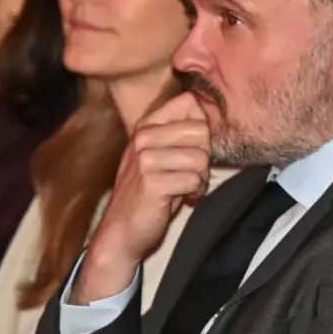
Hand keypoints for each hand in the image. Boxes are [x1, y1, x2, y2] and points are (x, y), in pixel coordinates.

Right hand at [72, 93, 209, 301]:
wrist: (122, 231)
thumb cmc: (148, 193)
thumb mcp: (160, 157)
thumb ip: (180, 136)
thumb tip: (210, 117)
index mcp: (146, 126)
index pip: (189, 102)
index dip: (202, 126)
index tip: (194, 147)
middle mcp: (143, 138)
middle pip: (200, 131)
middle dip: (204, 156)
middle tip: (191, 174)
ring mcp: (145, 159)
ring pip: (200, 158)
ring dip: (201, 178)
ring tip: (186, 187)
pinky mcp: (152, 182)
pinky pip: (194, 179)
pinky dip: (195, 192)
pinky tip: (183, 198)